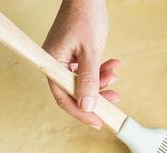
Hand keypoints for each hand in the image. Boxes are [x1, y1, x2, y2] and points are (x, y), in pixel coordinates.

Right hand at [43, 0, 120, 129]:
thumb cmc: (86, 16)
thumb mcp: (91, 51)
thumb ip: (89, 80)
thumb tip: (88, 106)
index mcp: (51, 62)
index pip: (63, 96)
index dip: (81, 112)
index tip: (98, 121)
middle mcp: (54, 62)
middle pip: (73, 91)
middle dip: (95, 96)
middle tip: (114, 98)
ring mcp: (63, 58)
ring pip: (81, 82)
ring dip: (100, 82)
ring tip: (115, 74)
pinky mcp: (72, 54)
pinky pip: (84, 70)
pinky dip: (98, 71)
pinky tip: (112, 66)